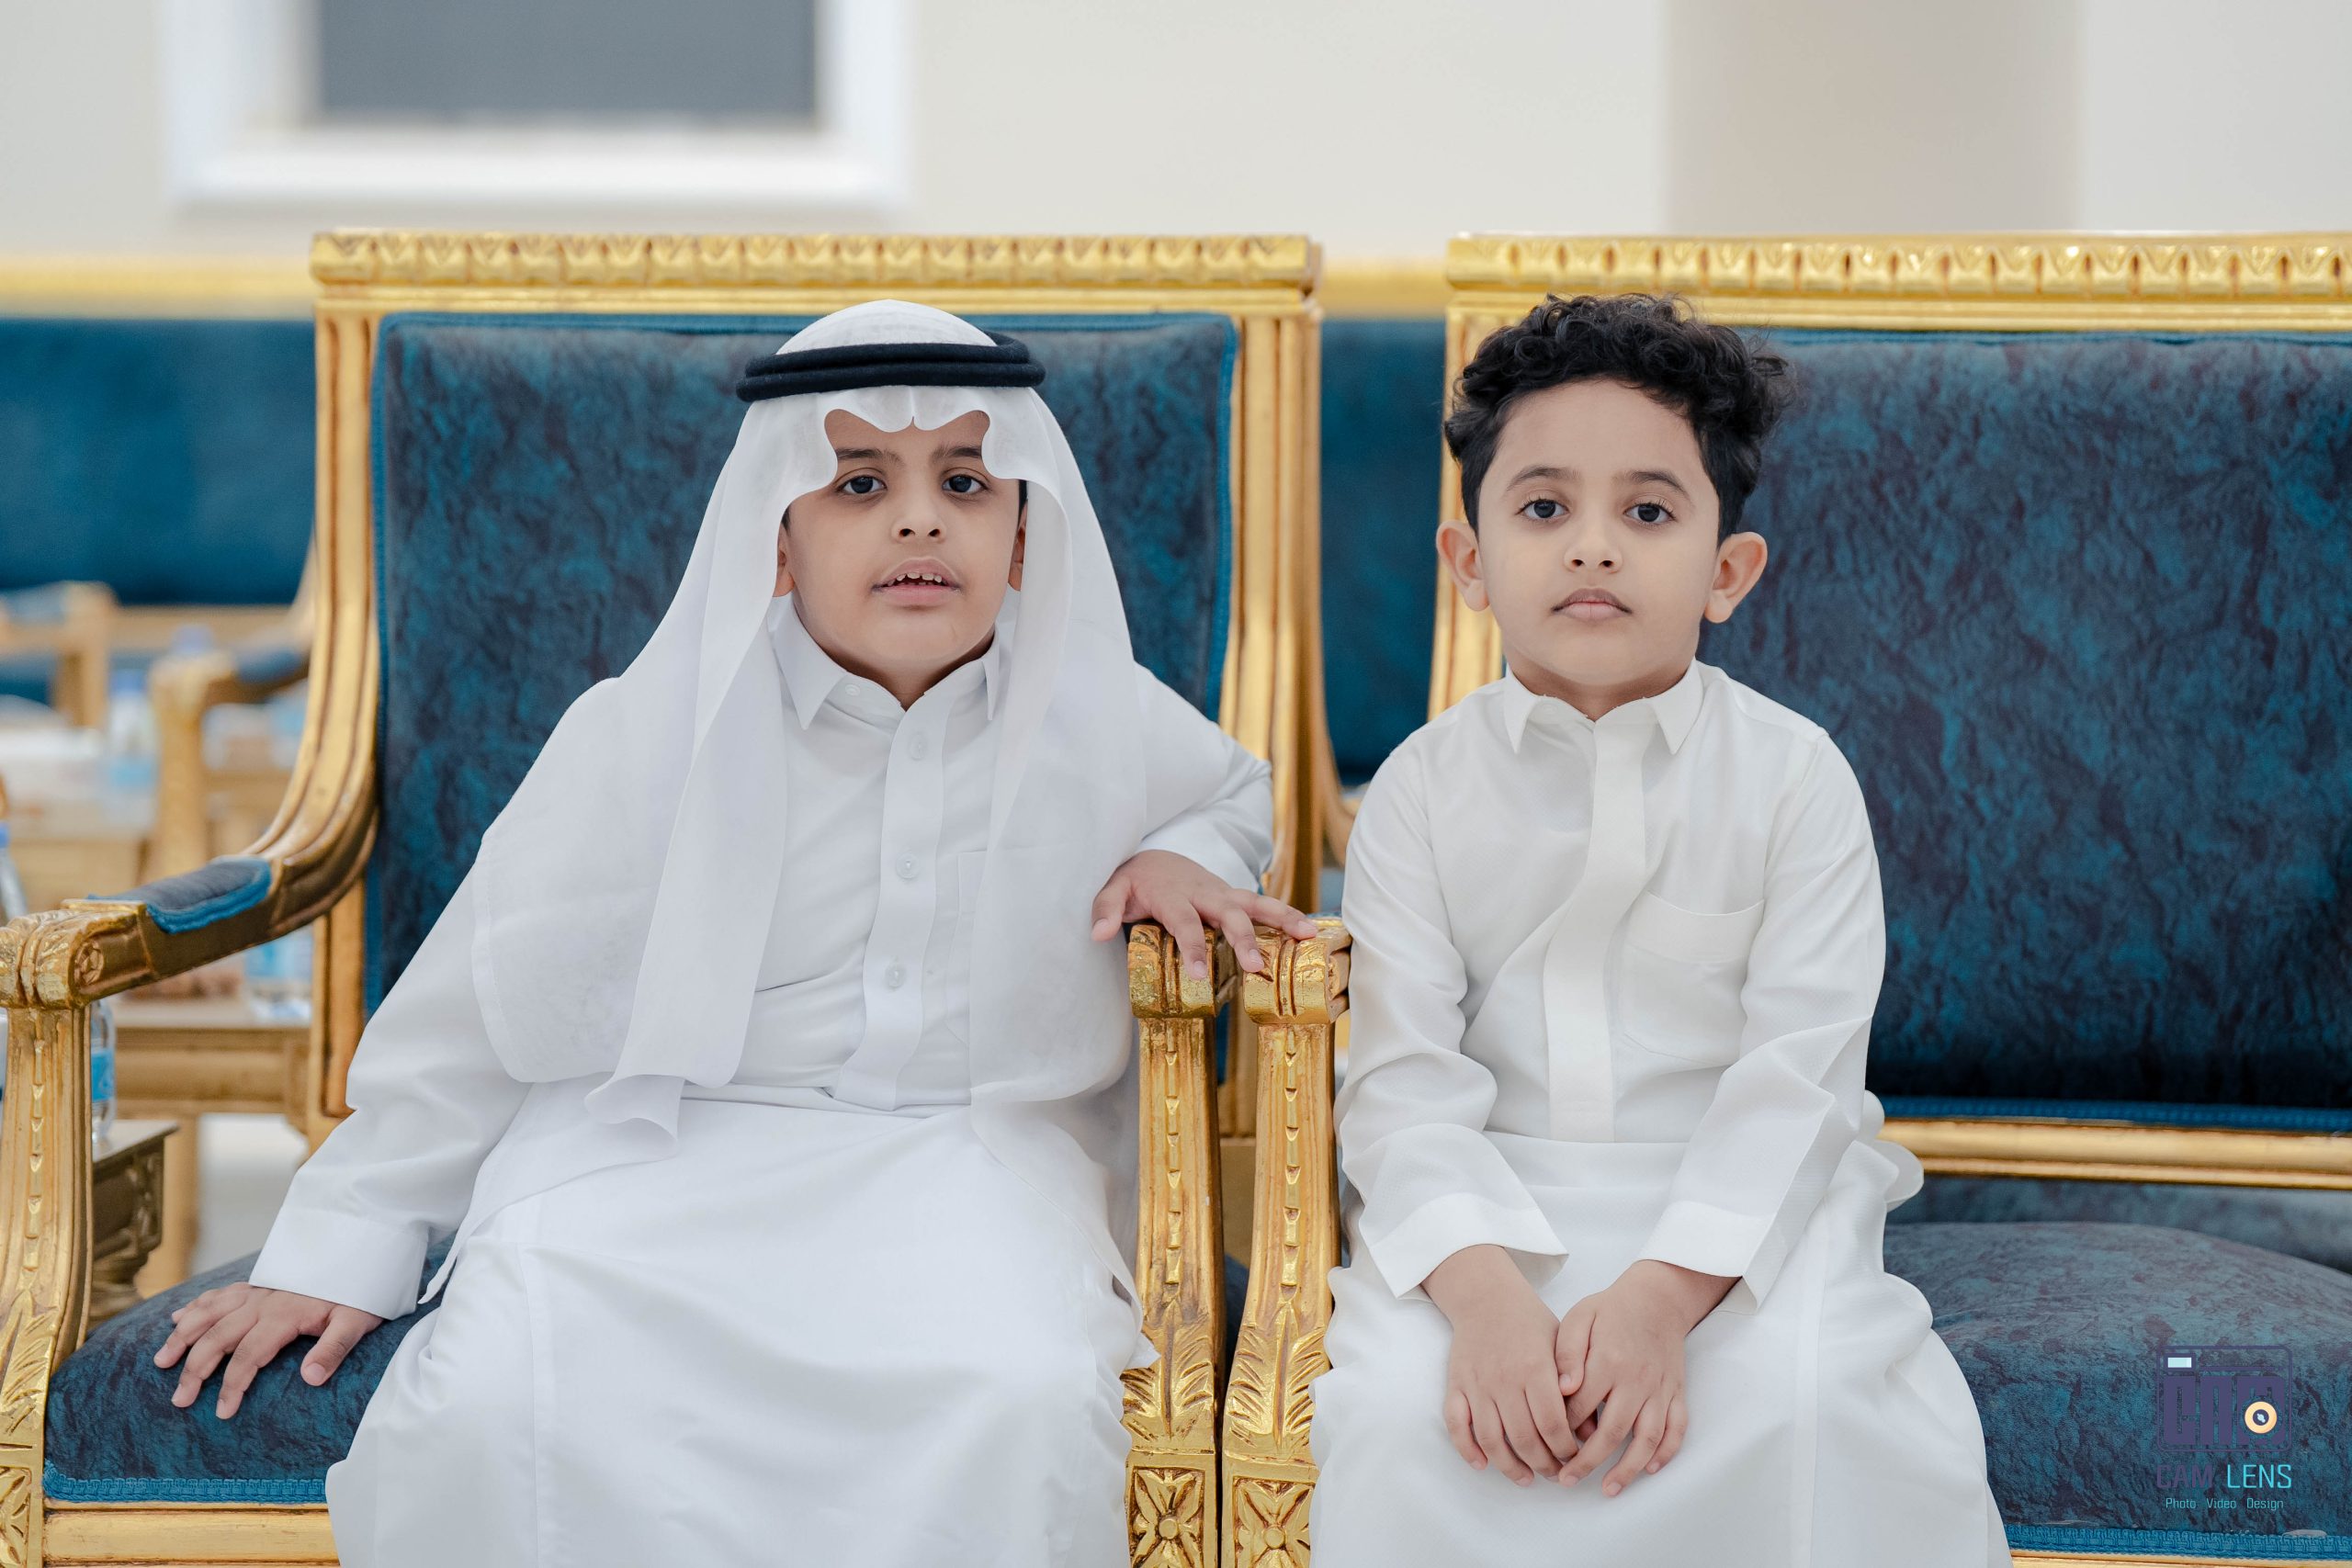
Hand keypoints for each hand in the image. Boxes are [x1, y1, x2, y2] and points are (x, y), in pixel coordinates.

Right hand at [153, 1281, 383, 1418]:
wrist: (362, 1256)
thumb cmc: (359, 1294)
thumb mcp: (356, 1323)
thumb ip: (334, 1349)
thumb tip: (311, 1379)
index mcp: (284, 1315)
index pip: (248, 1356)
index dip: (232, 1386)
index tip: (222, 1413)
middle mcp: (263, 1302)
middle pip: (218, 1337)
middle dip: (195, 1370)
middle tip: (179, 1400)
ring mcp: (257, 1292)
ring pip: (209, 1312)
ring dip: (183, 1336)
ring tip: (161, 1362)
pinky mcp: (258, 1285)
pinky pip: (219, 1294)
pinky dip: (196, 1306)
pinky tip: (177, 1318)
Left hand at [1089, 849, 1318, 978]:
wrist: (1155, 856)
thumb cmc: (1134, 880)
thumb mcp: (1112, 890)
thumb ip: (1105, 910)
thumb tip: (1098, 934)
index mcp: (1173, 895)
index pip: (1185, 923)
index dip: (1193, 947)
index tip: (1200, 975)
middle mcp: (1203, 892)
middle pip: (1228, 914)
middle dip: (1244, 939)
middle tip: (1256, 967)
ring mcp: (1222, 893)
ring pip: (1256, 903)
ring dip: (1282, 918)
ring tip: (1307, 935)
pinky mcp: (1233, 897)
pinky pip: (1262, 907)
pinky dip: (1287, 917)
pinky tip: (1310, 932)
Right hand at [1421, 1245, 1578, 1484]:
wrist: (1486, 1297)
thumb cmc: (1530, 1322)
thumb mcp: (1562, 1344)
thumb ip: (1577, 1384)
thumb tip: (1592, 1428)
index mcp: (1535, 1368)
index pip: (1552, 1424)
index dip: (1565, 1449)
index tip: (1574, 1457)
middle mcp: (1505, 1379)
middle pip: (1524, 1438)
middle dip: (1543, 1463)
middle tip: (1555, 1474)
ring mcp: (1478, 1384)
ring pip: (1491, 1439)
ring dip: (1510, 1466)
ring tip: (1526, 1478)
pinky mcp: (1456, 1385)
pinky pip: (1456, 1424)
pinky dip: (1466, 1449)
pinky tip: (1482, 1464)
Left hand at [1551, 1260, 1719, 1494]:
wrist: (1657, 1298)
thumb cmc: (1611, 1309)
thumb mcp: (1579, 1318)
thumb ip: (1567, 1352)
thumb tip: (1563, 1389)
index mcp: (1608, 1362)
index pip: (1581, 1407)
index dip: (1561, 1428)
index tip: (1546, 1441)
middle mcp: (1636, 1380)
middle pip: (1612, 1432)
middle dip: (1588, 1462)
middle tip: (1567, 1480)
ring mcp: (1660, 1389)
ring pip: (1648, 1438)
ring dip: (1629, 1469)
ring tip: (1609, 1489)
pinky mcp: (1676, 1392)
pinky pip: (1677, 1428)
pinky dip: (1666, 1452)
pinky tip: (1650, 1468)